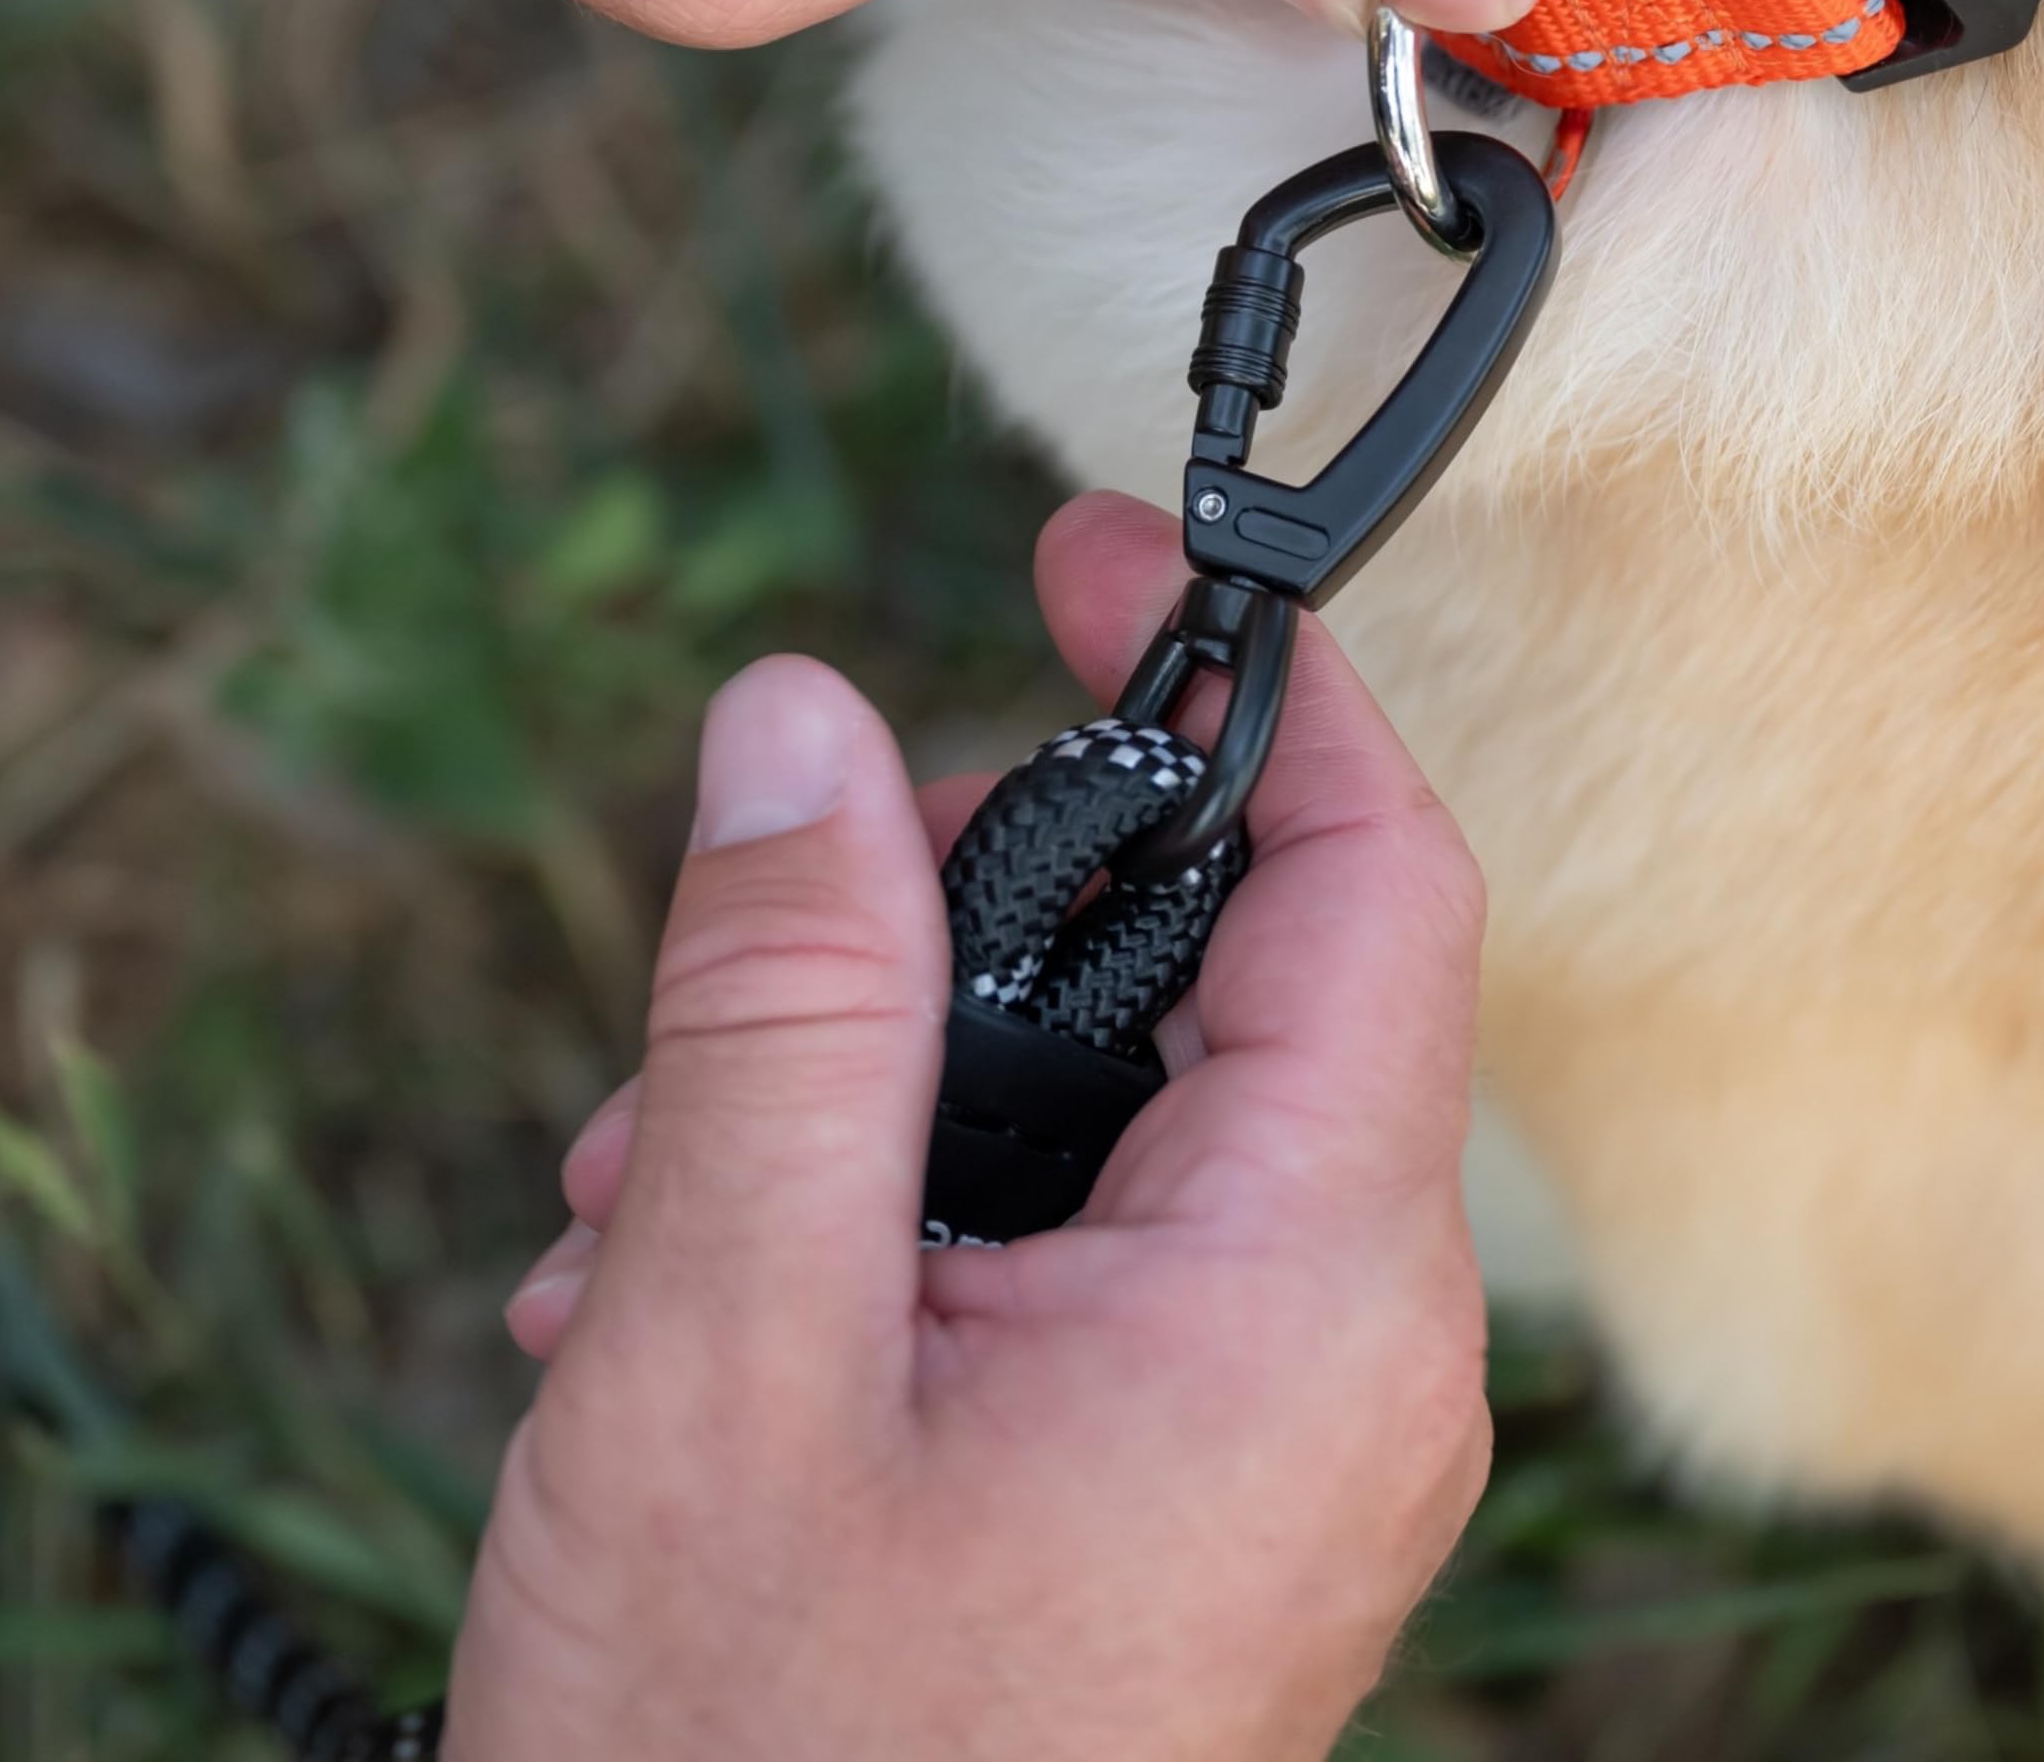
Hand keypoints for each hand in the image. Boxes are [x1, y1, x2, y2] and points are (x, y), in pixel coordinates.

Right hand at [449, 492, 1492, 1761]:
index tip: (1099, 564)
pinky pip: (1102, 1246)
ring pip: (1136, 1109)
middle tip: (765, 955)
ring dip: (902, 1081)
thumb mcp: (730, 1342)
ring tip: (668, 1175)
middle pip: (1235, 974)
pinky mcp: (1201, 1478)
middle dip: (986, 913)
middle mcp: (1352, 1346)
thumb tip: (801, 722)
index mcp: (1309, 1288)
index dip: (1253, 688)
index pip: (1374, 876)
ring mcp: (1287, 1423)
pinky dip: (924, 1206)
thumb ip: (786, 1003)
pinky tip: (714, 1279)